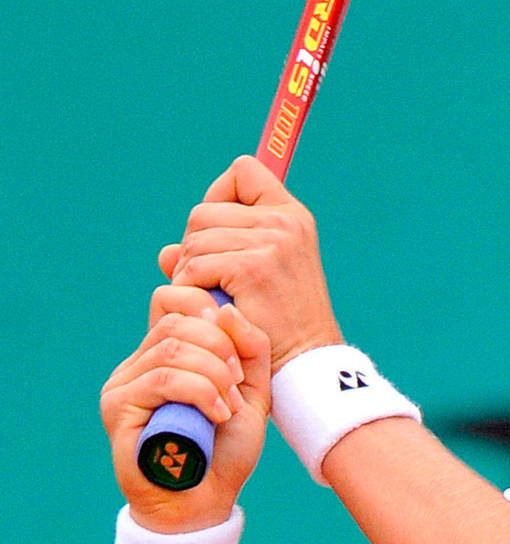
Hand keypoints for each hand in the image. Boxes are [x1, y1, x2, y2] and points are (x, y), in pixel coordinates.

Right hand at [100, 289, 270, 531]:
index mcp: (166, 354)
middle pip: (176, 320)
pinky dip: (200, 391)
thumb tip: (226, 309)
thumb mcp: (251, 396)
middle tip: (238, 386)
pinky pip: (162, 378)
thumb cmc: (225, 453)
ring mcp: (123, 384)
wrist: (204, 505)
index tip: (238, 356)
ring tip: (229, 407)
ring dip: (213, 374)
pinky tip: (218, 415)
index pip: (174, 300)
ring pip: (171, 348)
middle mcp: (138, 363)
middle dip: (220, 348)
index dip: (210, 312)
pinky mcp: (118, 407)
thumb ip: (250, 351)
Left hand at [158, 155, 344, 374]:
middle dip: (194, 245)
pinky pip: (196, 265)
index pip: (243, 171)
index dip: (219, 196)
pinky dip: (191, 288)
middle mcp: (285, 222)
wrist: (305, 368)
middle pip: (205, 211)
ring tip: (203, 299)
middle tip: (202, 282)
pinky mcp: (252, 269)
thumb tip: (165, 253)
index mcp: (292, 216)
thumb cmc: (282, 329)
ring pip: (195, 239)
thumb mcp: (261, 280)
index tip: (218, 232)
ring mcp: (271, 243)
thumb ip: (219, 253)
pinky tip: (206, 309)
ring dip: (188, 271)